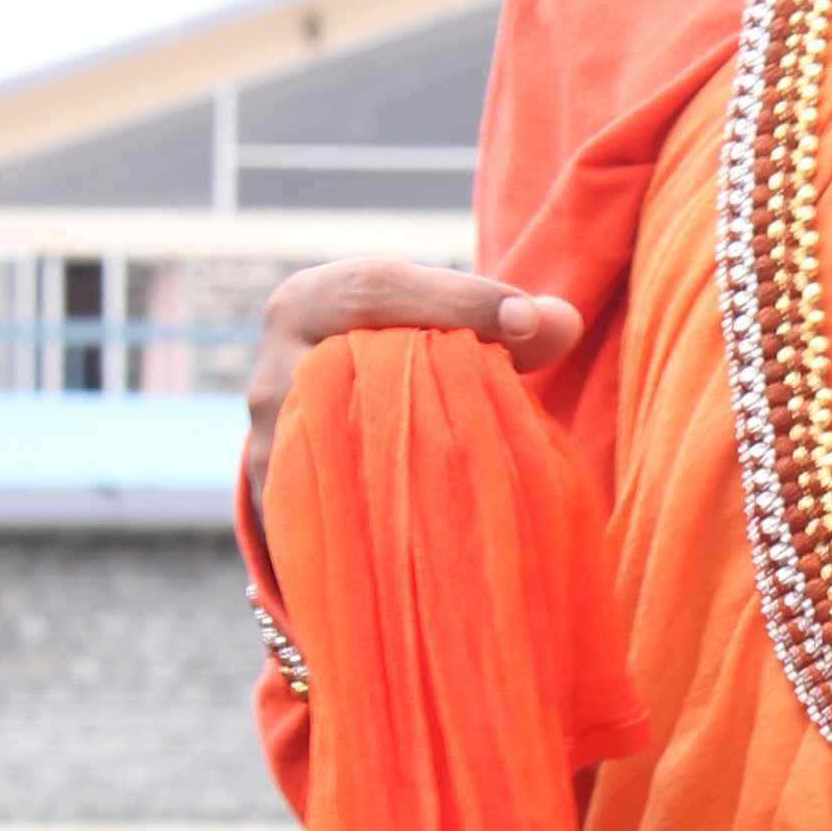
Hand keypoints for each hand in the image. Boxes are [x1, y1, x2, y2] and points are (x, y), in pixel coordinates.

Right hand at [242, 260, 582, 520]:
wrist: (323, 412)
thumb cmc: (397, 356)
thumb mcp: (442, 325)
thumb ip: (511, 322)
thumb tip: (563, 322)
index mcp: (310, 301)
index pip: (381, 289)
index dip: (458, 301)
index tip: (529, 321)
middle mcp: (278, 367)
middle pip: (354, 367)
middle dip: (433, 385)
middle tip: (512, 409)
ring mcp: (268, 438)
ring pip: (334, 446)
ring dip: (400, 464)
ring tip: (473, 486)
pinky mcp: (275, 498)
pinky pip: (320, 510)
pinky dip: (372, 521)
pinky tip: (427, 541)